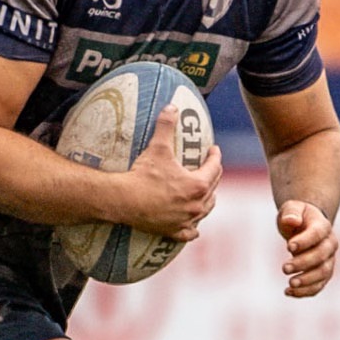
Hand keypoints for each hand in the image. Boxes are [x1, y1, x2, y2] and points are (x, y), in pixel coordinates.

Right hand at [113, 108, 221, 241]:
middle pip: (212, 189)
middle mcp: (196, 205)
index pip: (214, 168)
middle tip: (209, 168)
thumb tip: (172, 106)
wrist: (124, 201)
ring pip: (205, 211)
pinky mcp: (173, 232)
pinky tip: (194, 228)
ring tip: (205, 195)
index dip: (215, 156)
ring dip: (207, 201)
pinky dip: (193, 229)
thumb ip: (166, 125)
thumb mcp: (157, 147)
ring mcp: (186, 220)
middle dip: (213, 177)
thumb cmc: (143, 175)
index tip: (213, 149)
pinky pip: (189, 233)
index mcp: (198, 185)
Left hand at [276, 200, 335, 296]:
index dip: (305, 241)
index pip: (317, 234)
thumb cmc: (297, 216)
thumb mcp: (292, 208)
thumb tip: (291, 221)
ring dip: (307, 280)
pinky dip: (305, 291)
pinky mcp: (323, 273)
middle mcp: (330, 244)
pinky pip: (318, 285)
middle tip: (284, 268)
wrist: (306, 225)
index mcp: (323, 226)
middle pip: (321, 256)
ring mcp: (329, 260)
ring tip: (290, 285)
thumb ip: (291, 212)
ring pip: (323, 273)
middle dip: (303, 263)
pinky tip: (288, 292)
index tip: (288, 247)